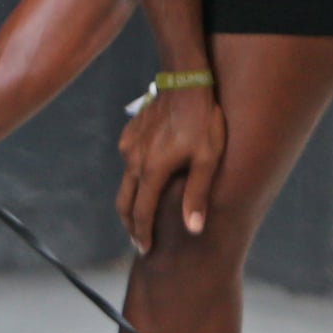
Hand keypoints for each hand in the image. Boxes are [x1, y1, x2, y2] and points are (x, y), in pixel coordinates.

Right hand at [116, 82, 225, 254]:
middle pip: (125, 202)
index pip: (141, 213)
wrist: (185, 82)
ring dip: (132, 201)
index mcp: (152, 171)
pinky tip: (147, 178)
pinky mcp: (129, 134)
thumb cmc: (202, 121)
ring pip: (125, 181)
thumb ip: (197, 195)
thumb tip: (193, 230)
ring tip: (142, 214)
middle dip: (130, 225)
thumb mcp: (207, 159)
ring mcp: (129, 146)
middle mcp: (134, 161)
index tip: (145, 250)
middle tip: (139, 241)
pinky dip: (134, 177)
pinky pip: (128, 162)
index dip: (142, 235)